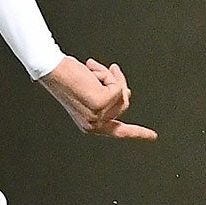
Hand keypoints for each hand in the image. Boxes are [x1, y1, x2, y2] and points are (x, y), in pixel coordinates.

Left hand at [40, 57, 156, 139]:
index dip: (138, 133)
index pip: (118, 132)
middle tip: (109, 68)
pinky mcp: (101, 103)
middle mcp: (93, 125)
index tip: (153, 136)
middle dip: (118, 83)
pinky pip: (117, 85)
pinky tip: (90, 70)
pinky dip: (107, 74)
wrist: (51, 69)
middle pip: (124, 103)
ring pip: (122, 93)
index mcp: (89, 125)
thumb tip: (126, 92)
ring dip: (109, 77)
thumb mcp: (91, 92)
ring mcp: (97, 115)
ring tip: (91, 70)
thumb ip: (108, 97)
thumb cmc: (66, 77)